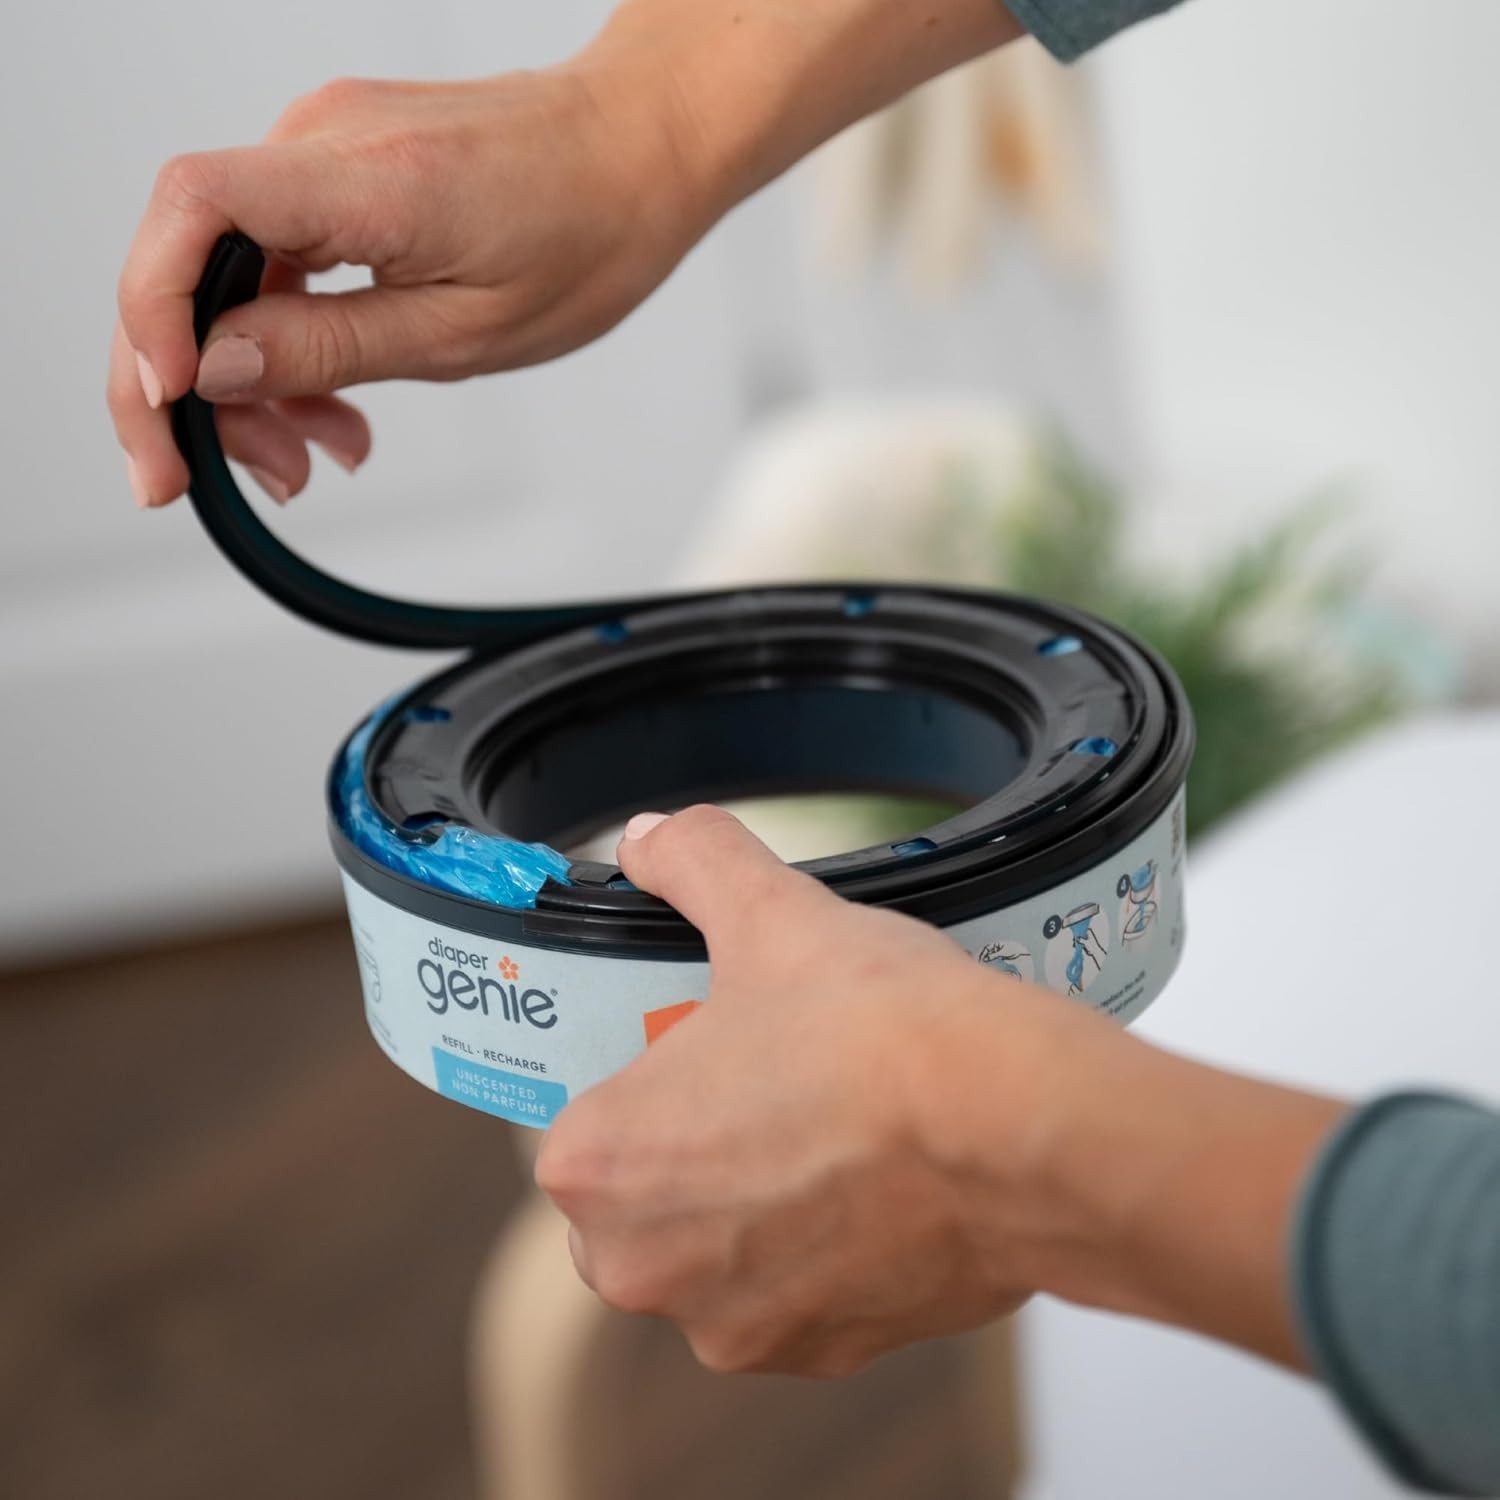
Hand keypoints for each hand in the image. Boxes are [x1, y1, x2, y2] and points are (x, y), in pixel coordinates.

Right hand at [107, 60, 711, 508]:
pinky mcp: (339, 167)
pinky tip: (332, 401)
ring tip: (319, 449)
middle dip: (199, 384)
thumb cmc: (586, 233)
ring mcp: (325, 145)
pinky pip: (276, 255)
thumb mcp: (466, 333)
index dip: (153, 310)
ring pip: (231, 270)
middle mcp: (325, 139)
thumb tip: (214, 370)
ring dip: (254, 375)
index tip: (173, 402)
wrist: (636, 150)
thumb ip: (330, 349)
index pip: (194, 210)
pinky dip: (289, 335)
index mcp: (368, 178)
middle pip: (190, 254)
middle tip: (261, 470)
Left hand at [536, 806, 1348, 1376]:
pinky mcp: (827, 1353)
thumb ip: (693, 863)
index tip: (696, 1058)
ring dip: (753, 1211)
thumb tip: (654, 838)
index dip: (642, 1085)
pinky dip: (823, 1253)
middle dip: (689, 1151)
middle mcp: (648, 1267)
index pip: (584, 1127)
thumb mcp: (768, 913)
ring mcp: (739, 1325)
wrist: (1019, 1131)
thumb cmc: (878, 1034)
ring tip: (826, 1130)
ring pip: (718, 1258)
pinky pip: (797, 1296)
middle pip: (641, 1202)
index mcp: (600, 1167)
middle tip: (761, 1085)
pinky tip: (875, 1186)